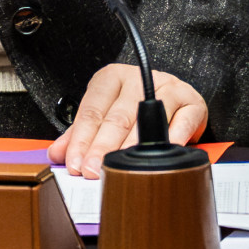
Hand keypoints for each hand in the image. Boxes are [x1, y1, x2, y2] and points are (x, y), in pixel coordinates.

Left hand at [49, 63, 208, 178]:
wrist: (176, 94)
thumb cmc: (136, 106)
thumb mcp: (105, 114)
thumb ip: (80, 134)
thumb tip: (57, 153)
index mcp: (111, 78)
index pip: (92, 110)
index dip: (81, 139)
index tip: (75, 163)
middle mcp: (138, 79)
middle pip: (117, 117)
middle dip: (102, 147)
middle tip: (92, 170)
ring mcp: (167, 88)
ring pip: (146, 120)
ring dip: (133, 147)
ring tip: (122, 168)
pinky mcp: (191, 101)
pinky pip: (181, 122)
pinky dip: (171, 140)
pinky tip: (160, 156)